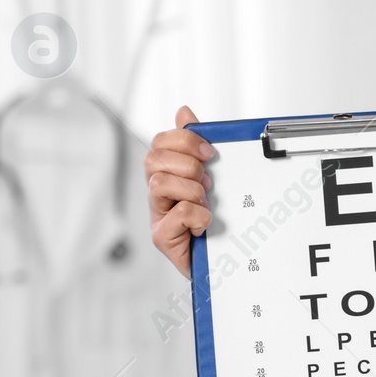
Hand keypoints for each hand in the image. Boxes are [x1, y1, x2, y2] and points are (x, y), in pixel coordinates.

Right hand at [146, 105, 213, 276]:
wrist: (222, 265)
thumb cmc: (215, 222)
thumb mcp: (213, 180)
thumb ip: (197, 146)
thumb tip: (184, 111)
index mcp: (169, 176)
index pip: (160, 143)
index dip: (183, 140)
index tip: (210, 152)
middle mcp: (159, 195)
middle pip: (153, 159)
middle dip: (187, 164)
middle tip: (208, 181)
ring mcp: (158, 216)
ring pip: (158, 183)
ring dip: (191, 190)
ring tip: (206, 202)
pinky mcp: (164, 238)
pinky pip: (176, 214)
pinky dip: (197, 215)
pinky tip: (205, 224)